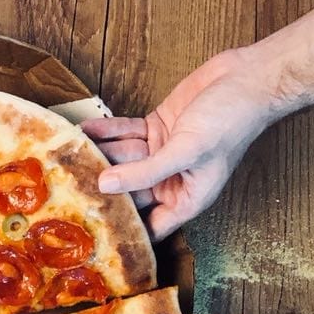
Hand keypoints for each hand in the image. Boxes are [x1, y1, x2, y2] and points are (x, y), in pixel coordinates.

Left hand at [84, 48, 279, 238]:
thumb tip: (106, 186)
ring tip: (66, 157)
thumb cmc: (231, 121)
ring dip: (98, 157)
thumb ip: (146, 172)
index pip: (149, 226)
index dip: (125, 231)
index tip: (91, 234)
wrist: (249, 79)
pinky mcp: (156, 128)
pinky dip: (105, 132)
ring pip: (121, 160)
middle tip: (65, 191)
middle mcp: (171, 180)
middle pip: (128, 193)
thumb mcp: (188, 151)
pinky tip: (82, 130)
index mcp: (186, 198)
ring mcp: (162, 153)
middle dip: (101, 191)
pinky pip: (124, 134)